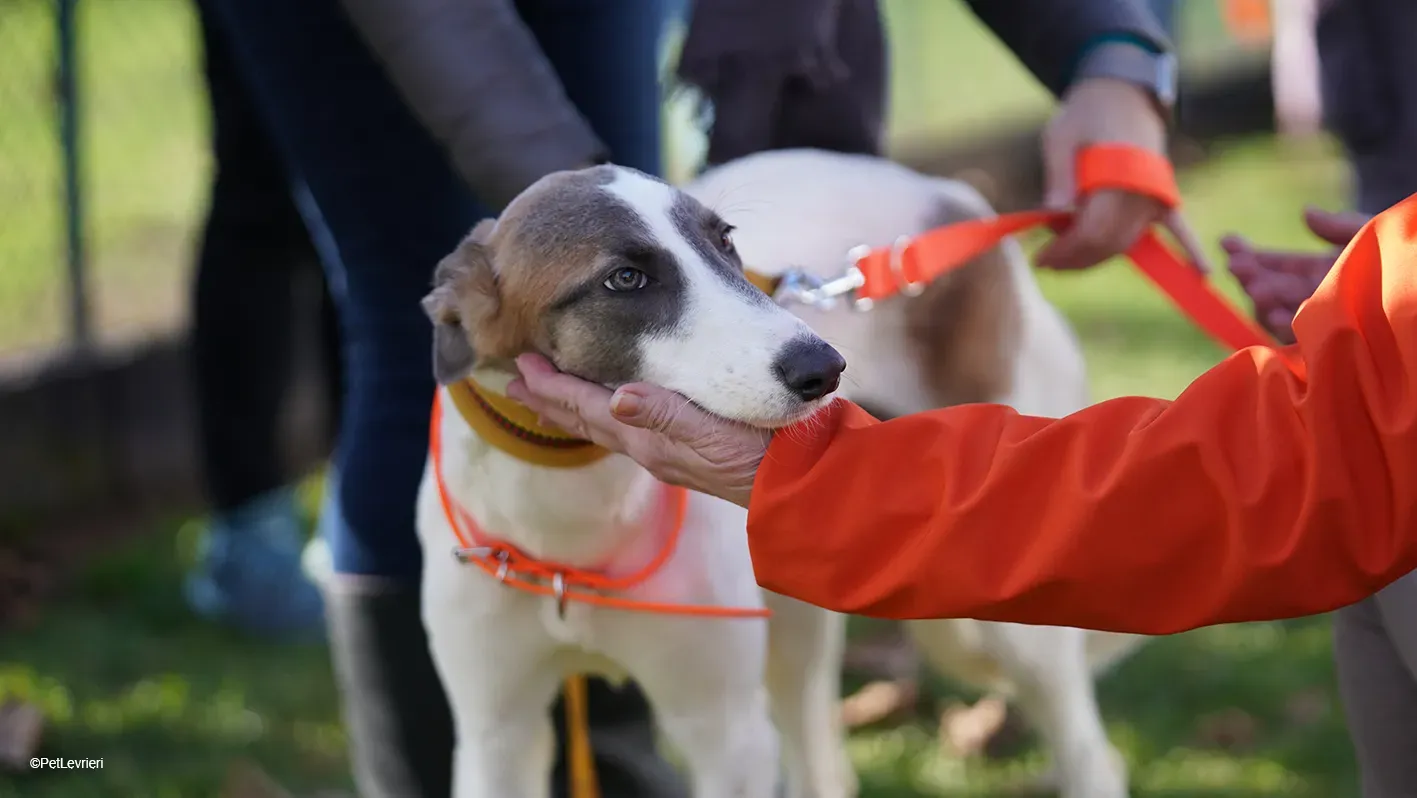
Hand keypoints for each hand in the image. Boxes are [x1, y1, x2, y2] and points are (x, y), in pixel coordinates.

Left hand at [505, 354, 769, 507]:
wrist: (799, 485)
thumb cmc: (764, 451)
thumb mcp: (716, 429)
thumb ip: (667, 412)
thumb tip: (619, 398)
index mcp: (651, 439)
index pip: (589, 408)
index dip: (553, 389)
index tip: (520, 368)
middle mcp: (650, 449)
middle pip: (587, 420)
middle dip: (550, 400)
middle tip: (515, 380)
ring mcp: (666, 454)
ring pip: (603, 427)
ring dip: (572, 408)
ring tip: (547, 395)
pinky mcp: (685, 453)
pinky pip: (628, 431)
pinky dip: (604, 415)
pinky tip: (610, 410)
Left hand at [1036, 77, 1208, 272]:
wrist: (1120, 94)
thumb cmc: (1084, 116)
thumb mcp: (1061, 138)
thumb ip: (1059, 176)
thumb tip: (1052, 212)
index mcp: (1119, 173)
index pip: (1093, 230)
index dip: (1066, 251)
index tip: (1041, 258)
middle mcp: (1143, 189)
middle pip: (1110, 242)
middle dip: (1075, 259)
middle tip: (1046, 262)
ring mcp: (1157, 193)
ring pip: (1128, 242)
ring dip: (1098, 257)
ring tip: (1065, 261)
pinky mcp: (1163, 194)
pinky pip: (1180, 226)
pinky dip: (1191, 248)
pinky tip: (1202, 272)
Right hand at [1223, 206, 1369, 343]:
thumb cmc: (1402, 258)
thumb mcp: (1370, 234)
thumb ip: (1338, 226)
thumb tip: (1305, 212)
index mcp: (1322, 270)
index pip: (1277, 263)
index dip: (1249, 254)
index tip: (1226, 242)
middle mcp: (1315, 294)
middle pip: (1271, 287)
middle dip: (1250, 275)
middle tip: (1235, 265)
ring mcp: (1320, 317)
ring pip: (1279, 311)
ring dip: (1262, 300)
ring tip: (1255, 288)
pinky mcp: (1329, 338)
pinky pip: (1299, 336)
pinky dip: (1285, 327)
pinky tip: (1274, 315)